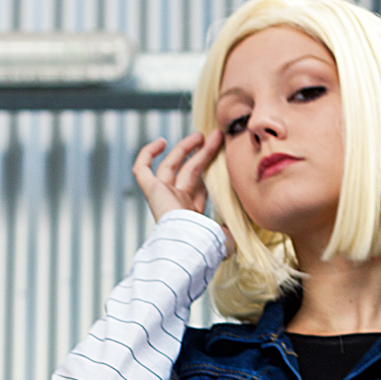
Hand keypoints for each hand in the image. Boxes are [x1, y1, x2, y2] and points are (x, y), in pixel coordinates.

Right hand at [132, 130, 232, 249]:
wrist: (189, 244)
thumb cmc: (207, 245)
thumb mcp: (227, 238)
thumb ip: (232, 231)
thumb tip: (239, 227)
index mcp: (192, 216)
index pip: (199, 190)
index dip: (209, 173)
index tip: (222, 158)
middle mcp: (176, 205)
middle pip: (189, 173)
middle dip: (202, 154)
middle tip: (215, 138)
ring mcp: (163, 197)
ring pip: (171, 166)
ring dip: (184, 148)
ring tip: (199, 135)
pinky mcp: (152, 191)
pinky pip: (141, 169)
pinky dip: (147, 154)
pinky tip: (161, 142)